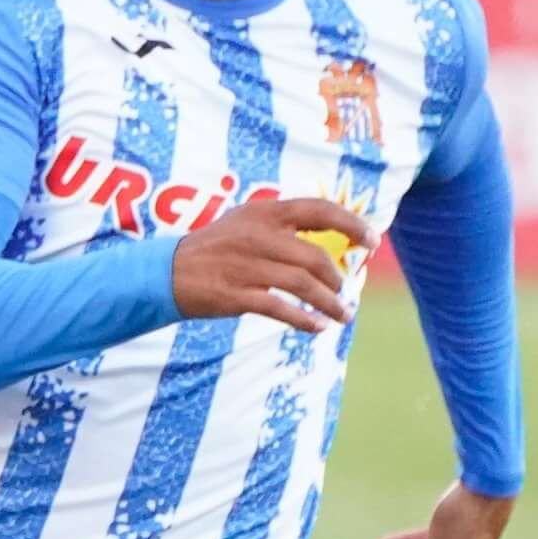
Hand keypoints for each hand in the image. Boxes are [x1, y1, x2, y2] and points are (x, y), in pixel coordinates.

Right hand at [171, 195, 367, 331]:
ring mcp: (247, 267)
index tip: (372, 241)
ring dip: (329, 303)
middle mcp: (258, 236)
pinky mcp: (236, 296)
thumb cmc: (212, 248)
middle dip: (338, 279)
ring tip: (342, 315)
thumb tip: (326, 235)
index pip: (320, 211)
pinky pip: (281, 309)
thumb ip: (281, 223)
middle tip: (345, 291)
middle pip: (316, 257)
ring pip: (304, 285)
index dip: (352, 224)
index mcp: (265, 212)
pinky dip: (304, 319)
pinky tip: (316, 327)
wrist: (165, 272)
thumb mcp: (244, 220)